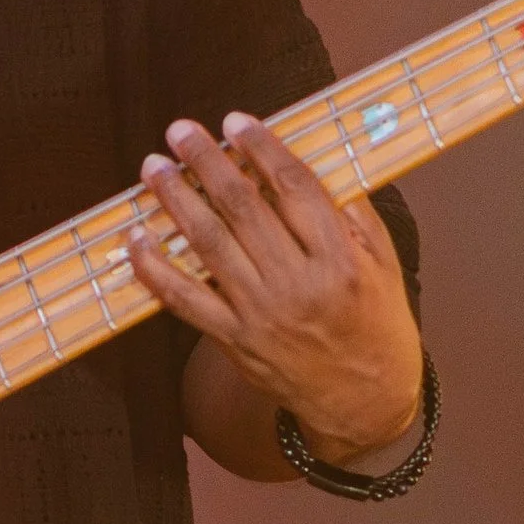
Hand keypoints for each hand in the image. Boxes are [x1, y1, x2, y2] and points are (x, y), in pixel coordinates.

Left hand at [130, 114, 424, 466]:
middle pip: (243, 209)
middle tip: (180, 131)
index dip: (262, 149)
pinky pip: (186, 300)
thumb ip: (355, 217)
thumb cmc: (377, 325)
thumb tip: (320, 167)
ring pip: (209, 245)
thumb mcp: (385, 266)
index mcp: (339, 259)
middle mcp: (298, 283)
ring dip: (176, 202)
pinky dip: (156, 270)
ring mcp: (261, 314)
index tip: (236, 121)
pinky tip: (137, 239)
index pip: (294, 188)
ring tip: (154, 168)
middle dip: (207, 163)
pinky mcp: (235, 340)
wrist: (364, 402)